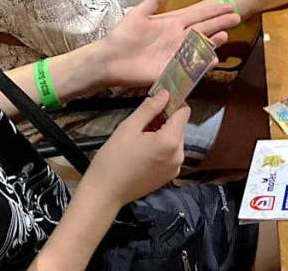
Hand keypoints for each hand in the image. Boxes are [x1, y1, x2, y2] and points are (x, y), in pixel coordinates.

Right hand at [85, 91, 188, 208]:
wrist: (103, 194)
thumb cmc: (112, 159)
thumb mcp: (128, 128)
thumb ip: (150, 108)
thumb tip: (165, 93)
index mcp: (171, 141)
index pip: (184, 111)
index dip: (173, 102)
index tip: (159, 100)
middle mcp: (179, 154)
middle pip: (179, 126)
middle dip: (165, 119)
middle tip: (142, 122)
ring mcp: (176, 167)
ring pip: (175, 139)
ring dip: (162, 133)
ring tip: (140, 137)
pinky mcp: (169, 176)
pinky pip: (171, 154)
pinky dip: (161, 148)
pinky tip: (143, 151)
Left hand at [95, 0, 237, 89]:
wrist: (109, 59)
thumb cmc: (123, 36)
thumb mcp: (138, 14)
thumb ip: (154, 0)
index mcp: (173, 24)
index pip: (198, 15)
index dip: (213, 10)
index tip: (228, 4)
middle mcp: (179, 38)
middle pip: (204, 29)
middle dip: (220, 23)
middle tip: (237, 17)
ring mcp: (177, 53)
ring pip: (201, 46)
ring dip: (213, 42)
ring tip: (225, 36)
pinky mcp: (172, 68)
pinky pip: (191, 66)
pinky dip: (202, 63)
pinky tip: (212, 59)